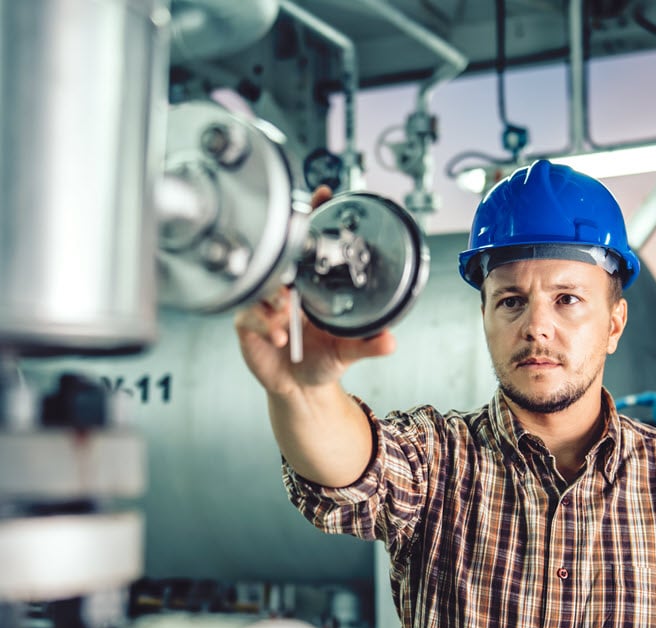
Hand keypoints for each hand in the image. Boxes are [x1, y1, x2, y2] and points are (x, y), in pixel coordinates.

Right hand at [234, 185, 395, 394]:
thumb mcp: (348, 350)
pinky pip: (250, 315)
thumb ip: (368, 344)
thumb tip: (391, 340)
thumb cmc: (322, 360)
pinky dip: (265, 323)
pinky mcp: (247, 323)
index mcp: (311, 285)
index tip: (324, 194)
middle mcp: (286, 289)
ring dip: (275, 296)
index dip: (315, 216)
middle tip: (294, 263)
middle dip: (285, 252)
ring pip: (263, 287)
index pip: (311, 244)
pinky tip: (280, 336)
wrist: (299, 387)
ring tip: (287, 310)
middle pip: (281, 257)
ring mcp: (264, 304)